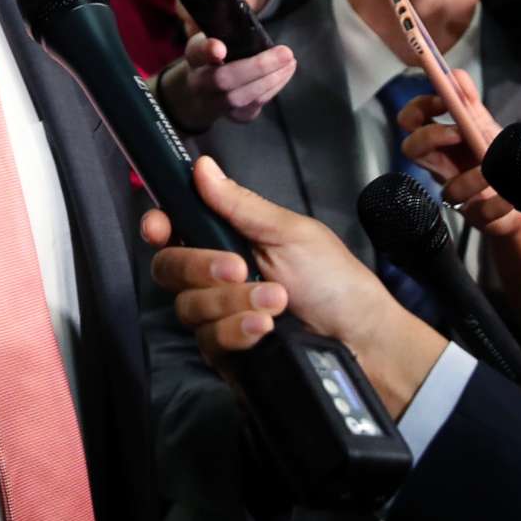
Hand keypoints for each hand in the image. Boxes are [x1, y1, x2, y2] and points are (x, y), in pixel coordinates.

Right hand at [142, 155, 446, 413]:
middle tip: (239, 268)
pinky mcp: (226, 353)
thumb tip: (202, 167)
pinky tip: (265, 329)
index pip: (174, 228)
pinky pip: (209, 341)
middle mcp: (216, 277)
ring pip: (189, 307)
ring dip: (232, 302)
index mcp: (229, 238)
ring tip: (277, 302)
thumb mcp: (291, 233)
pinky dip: (236, 331)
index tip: (160, 227)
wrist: (363, 339)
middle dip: (201, 267)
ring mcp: (218, 316)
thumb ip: (240, 205)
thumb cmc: (335, 280)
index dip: (158, 225)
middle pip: (170, 268)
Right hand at [158, 33, 295, 131]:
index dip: (207, 50)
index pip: (196, 53)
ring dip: (272, 78)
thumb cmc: (211, 59)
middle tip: (285, 52)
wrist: (199, 95)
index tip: (219, 47)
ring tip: (289, 62)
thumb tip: (240, 9)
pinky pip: (255, 106)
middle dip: (258, 67)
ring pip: (243, 97)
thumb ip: (222, 28)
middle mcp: (201, 84)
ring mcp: (216, 104)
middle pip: (225, 79)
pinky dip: (273, 89)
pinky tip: (284, 73)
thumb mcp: (210, 39)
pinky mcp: (234, 117)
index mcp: (194, 58)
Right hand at [394, 72, 520, 240]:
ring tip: (492, 168)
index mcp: (441, 141)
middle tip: (456, 132)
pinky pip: (482, 212)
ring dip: (472, 177)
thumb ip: (469, 101)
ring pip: (448, 189)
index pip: (411, 122)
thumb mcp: (484, 125)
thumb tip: (454, 73)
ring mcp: (458, 193)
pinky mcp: (478, 216)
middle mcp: (442, 166)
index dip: (418, 109)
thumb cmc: (495, 155)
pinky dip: (498, 202)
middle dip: (429, 137)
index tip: (441, 100)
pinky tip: (510, 195)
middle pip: (411, 150)